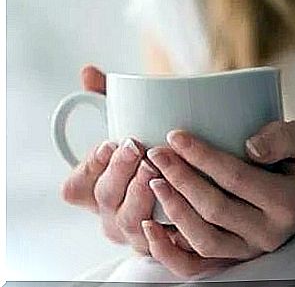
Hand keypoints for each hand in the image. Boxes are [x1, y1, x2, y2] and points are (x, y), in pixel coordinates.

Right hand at [61, 65, 191, 253]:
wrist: (195, 183)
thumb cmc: (153, 151)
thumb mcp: (132, 124)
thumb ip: (109, 100)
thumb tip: (87, 72)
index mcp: (97, 189)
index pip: (75, 187)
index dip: (88, 166)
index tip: (109, 142)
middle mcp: (112, 212)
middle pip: (104, 199)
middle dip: (118, 171)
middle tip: (136, 147)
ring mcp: (136, 232)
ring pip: (130, 222)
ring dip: (140, 194)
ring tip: (156, 170)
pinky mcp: (162, 244)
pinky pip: (159, 246)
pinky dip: (165, 230)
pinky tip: (177, 209)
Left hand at [142, 121, 294, 276]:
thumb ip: (284, 138)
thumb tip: (251, 147)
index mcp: (288, 204)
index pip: (236, 178)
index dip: (202, 157)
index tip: (175, 136)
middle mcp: (268, 233)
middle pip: (214, 209)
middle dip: (180, 179)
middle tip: (157, 153)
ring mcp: (249, 251)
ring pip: (203, 240)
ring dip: (173, 210)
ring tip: (153, 180)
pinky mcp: (233, 259)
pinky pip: (195, 265)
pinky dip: (168, 251)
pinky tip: (150, 226)